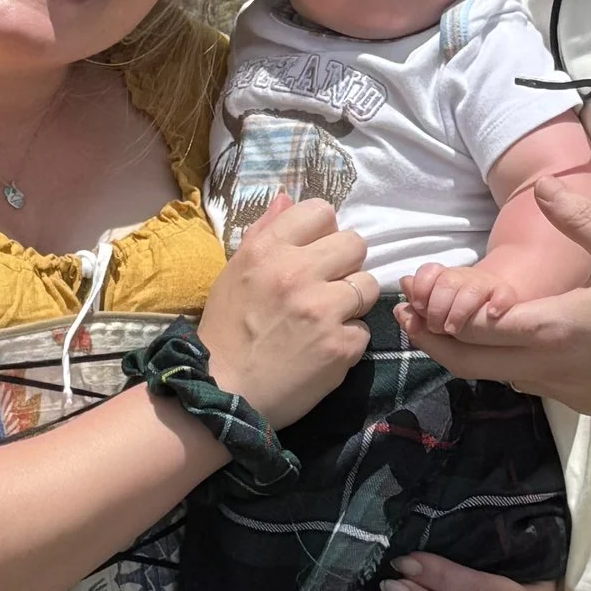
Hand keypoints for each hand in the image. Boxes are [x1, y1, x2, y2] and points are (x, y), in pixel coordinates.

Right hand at [196, 194, 376, 430]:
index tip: (315, 251)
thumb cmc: (225, 331)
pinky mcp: (341, 346)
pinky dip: (347, 340)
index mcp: (268, 250)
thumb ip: (264, 233)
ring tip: (327, 319)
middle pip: (355, 244)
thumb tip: (286, 198)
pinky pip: (363, 330)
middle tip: (326, 286)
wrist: (222, 392)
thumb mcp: (234, 273)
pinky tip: (323, 349)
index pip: (321, 211)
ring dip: (352, 302)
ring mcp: (323, 310)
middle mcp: (297, 273)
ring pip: (368, 285)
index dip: (323, 231)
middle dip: (345, 264)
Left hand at [396, 182, 590, 429]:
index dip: (434, 312)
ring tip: (442, 324)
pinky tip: (502, 342)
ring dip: (461, 353)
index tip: (409, 292)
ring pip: (492, 376)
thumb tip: (540, 187)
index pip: (472, 327)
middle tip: (405, 314)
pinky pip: (523, 382)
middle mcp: (544, 366)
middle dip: (430, 338)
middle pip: (467, 362)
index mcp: (552, 328)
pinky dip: (497, 363)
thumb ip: (581, 222)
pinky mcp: (576, 401)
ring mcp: (559, 389)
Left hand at [397, 256, 511, 339]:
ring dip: (459, 311)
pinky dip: (497, 303)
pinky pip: (503, 294)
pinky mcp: (505, 295)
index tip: (418, 306)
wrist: (497, 312)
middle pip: (447, 282)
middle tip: (438, 329)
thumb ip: (416, 315)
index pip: (429, 272)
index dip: (420, 288)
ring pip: (472, 289)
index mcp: (442, 280)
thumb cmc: (459, 317)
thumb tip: (398, 310)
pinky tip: (492, 315)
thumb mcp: (434, 316)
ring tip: (453, 329)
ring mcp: (485, 285)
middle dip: (437, 308)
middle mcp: (462, 279)